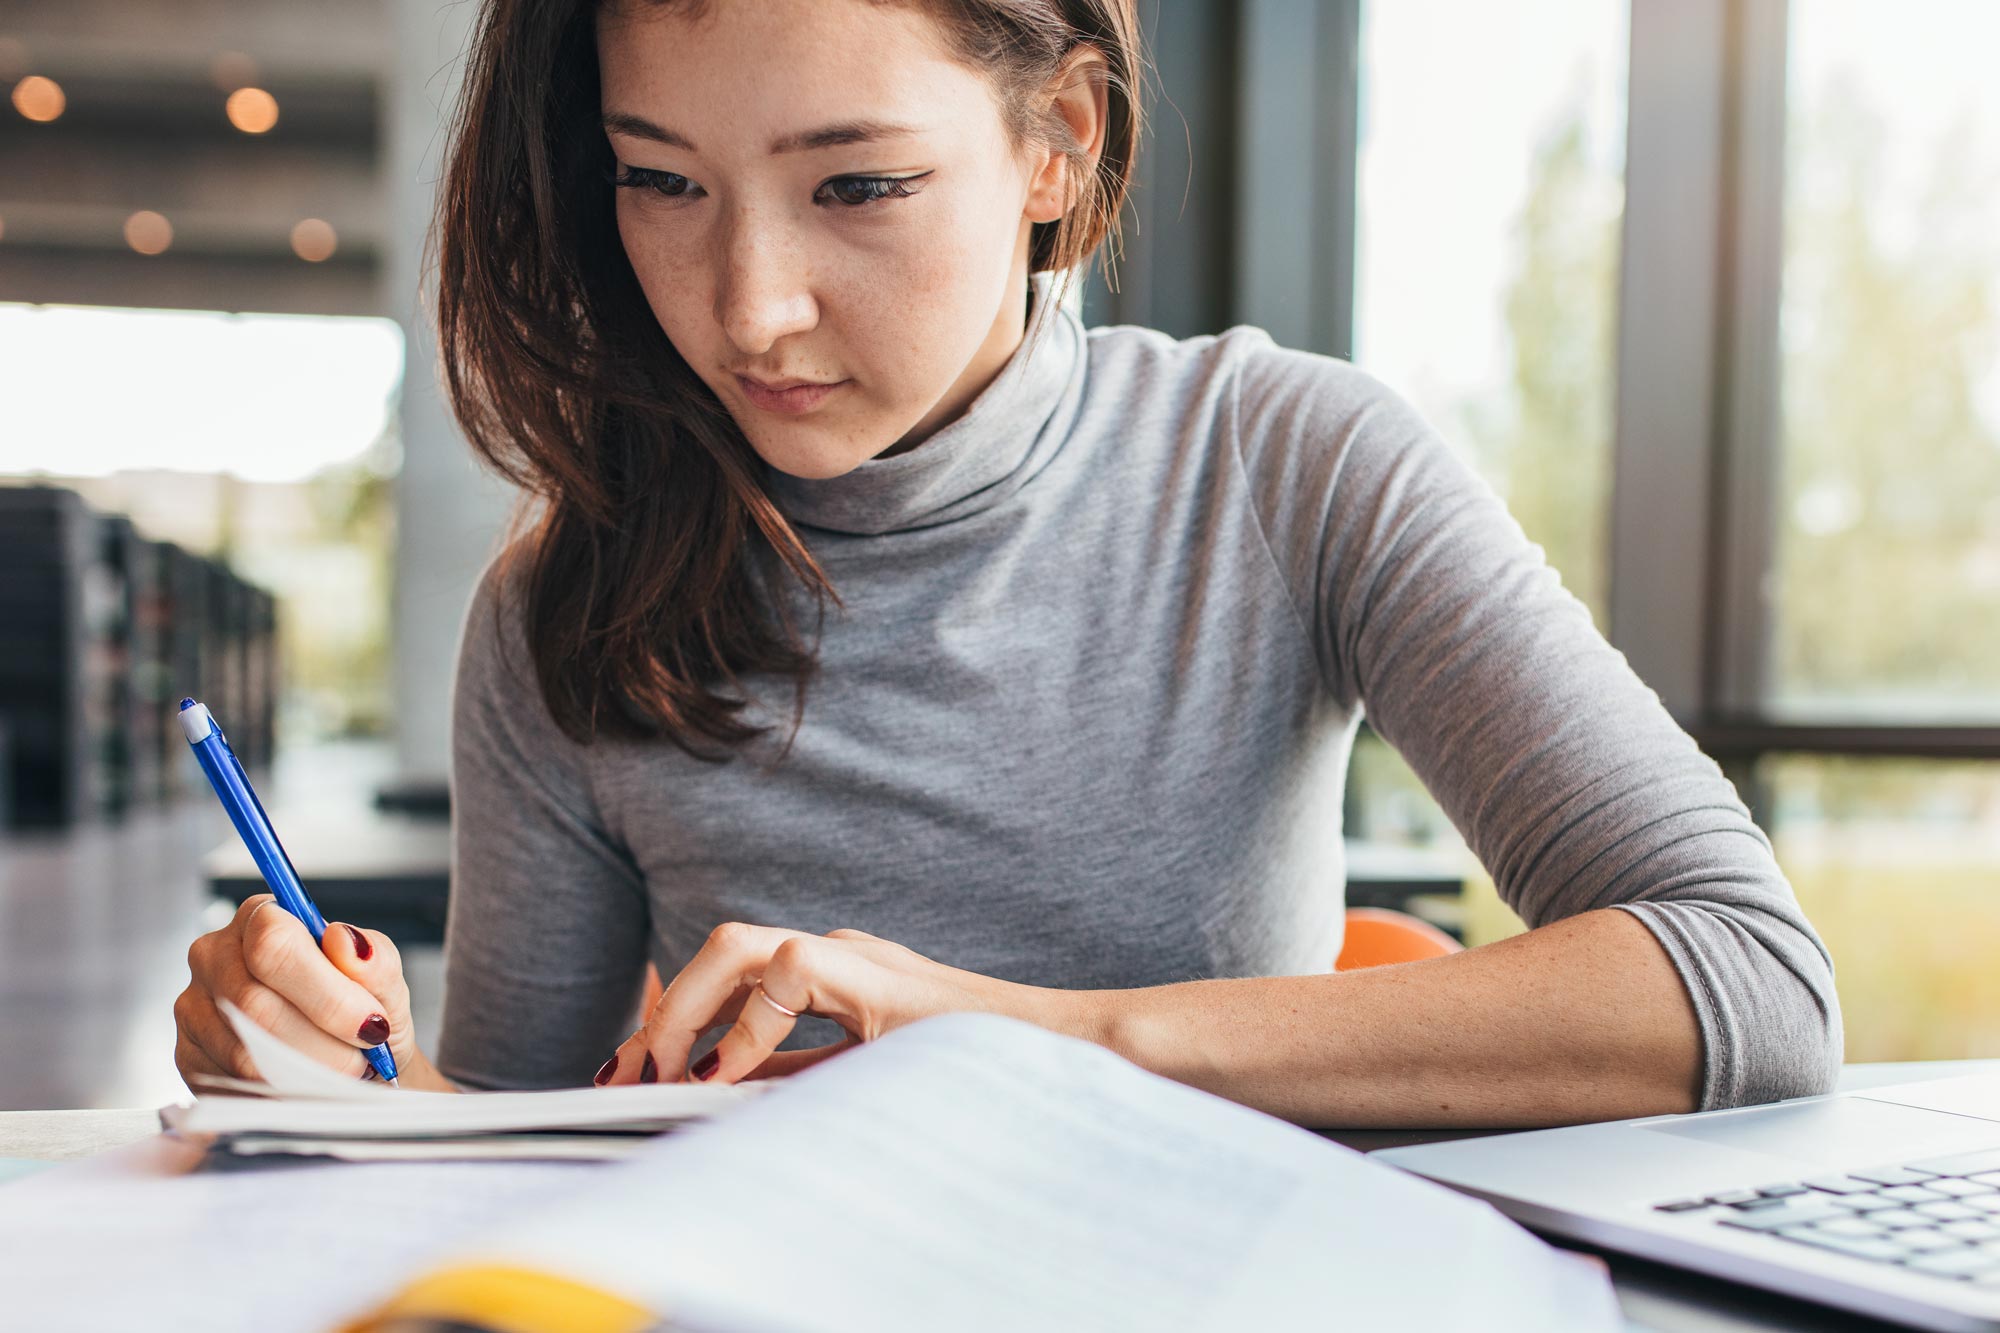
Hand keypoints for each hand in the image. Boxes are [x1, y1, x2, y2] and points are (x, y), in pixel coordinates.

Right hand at [173, 894, 451, 1091]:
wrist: (351, 1057)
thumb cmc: (361, 1007)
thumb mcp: (383, 978)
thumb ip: (372, 959)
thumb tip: (344, 941)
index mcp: (261, 919)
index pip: (274, 943)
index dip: (327, 992)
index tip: (370, 1023)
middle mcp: (215, 955)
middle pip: (255, 1004)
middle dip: (322, 1042)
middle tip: (361, 1061)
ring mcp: (194, 1005)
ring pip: (244, 1051)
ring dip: (305, 1072)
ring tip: (341, 1072)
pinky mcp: (189, 1054)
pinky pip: (231, 1083)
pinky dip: (282, 1092)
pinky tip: (309, 1084)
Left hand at [595, 923, 1075, 1086]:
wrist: (1056, 1056)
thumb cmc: (970, 1072)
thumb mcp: (860, 1077)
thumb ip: (795, 1078)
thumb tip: (715, 1098)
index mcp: (833, 977)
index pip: (732, 980)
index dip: (674, 1018)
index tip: (631, 1070)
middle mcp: (837, 953)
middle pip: (722, 952)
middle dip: (662, 1013)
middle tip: (625, 1078)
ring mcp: (855, 956)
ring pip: (737, 946)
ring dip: (686, 1010)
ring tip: (661, 1072)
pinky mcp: (871, 970)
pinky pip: (785, 972)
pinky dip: (747, 1029)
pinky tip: (729, 1078)